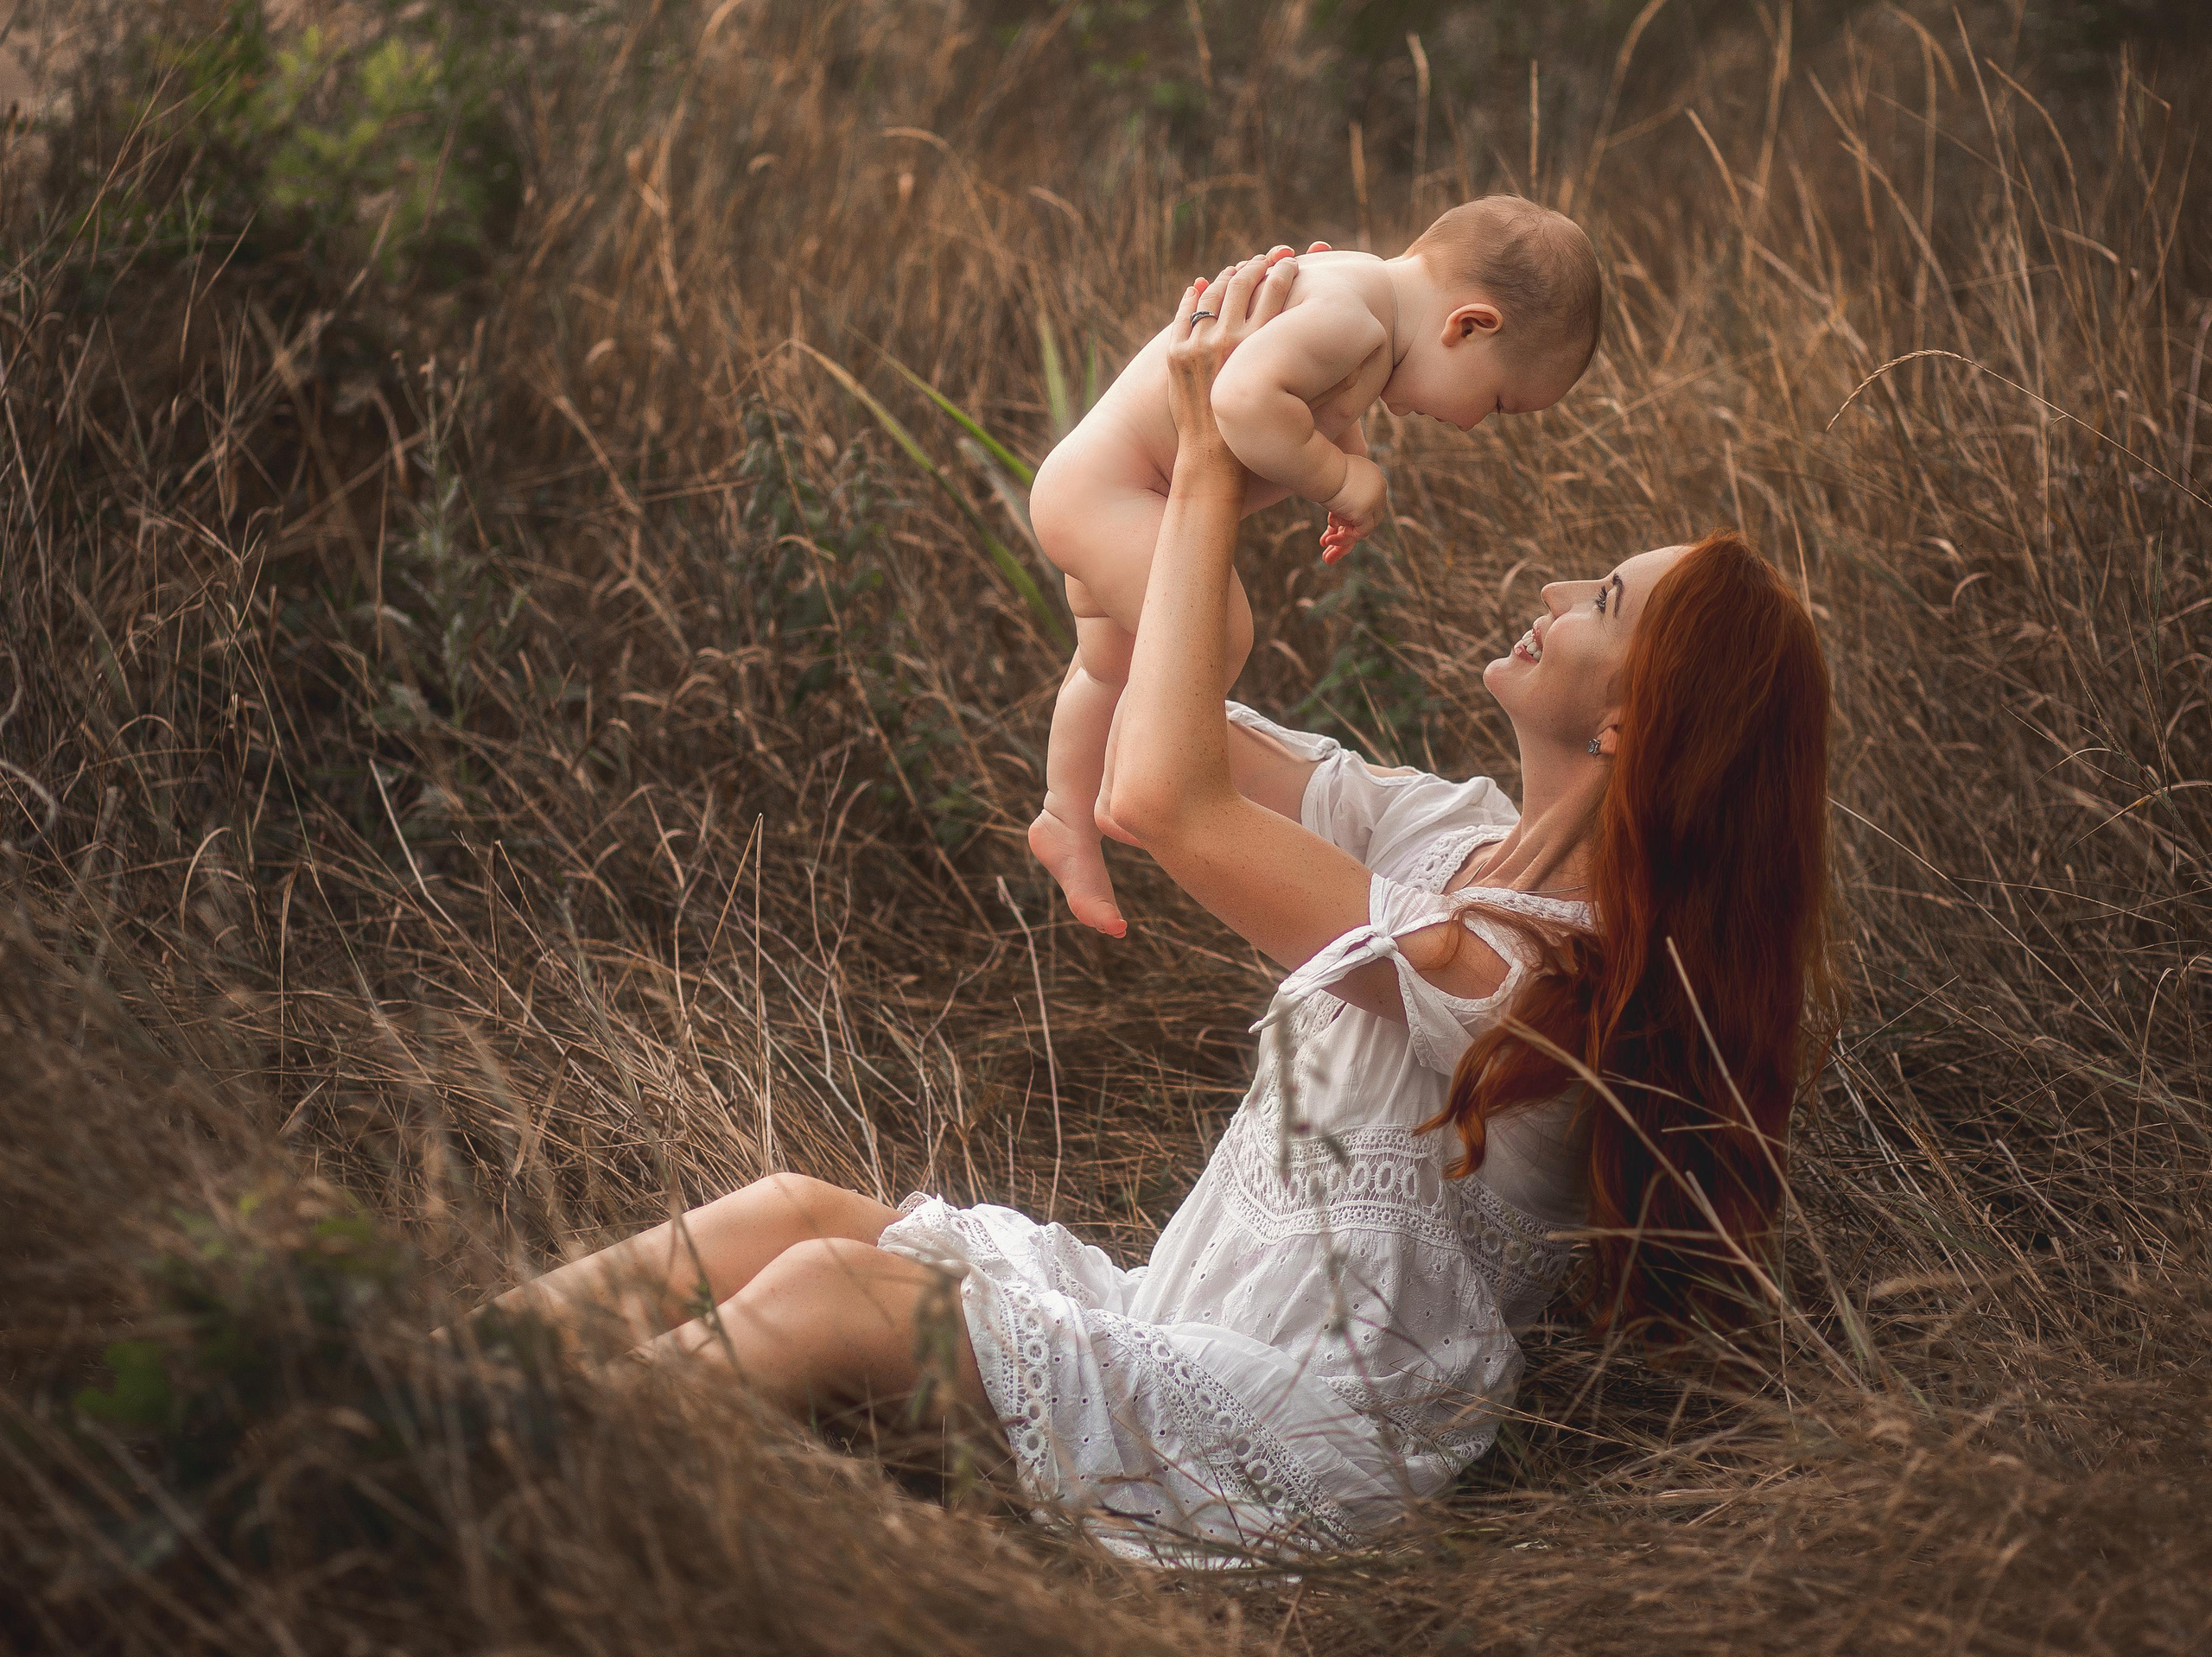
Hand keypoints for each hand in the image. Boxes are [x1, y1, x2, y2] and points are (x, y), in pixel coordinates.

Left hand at [1165, 249, 1301, 448]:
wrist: (1216, 460)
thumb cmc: (1266, 431)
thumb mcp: (1301, 398)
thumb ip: (1321, 373)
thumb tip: (1357, 358)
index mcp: (1263, 345)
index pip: (1276, 288)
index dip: (1284, 270)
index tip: (1291, 262)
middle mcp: (1230, 340)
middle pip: (1243, 283)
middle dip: (1257, 265)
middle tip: (1265, 258)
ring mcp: (1199, 346)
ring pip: (1213, 294)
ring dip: (1226, 276)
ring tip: (1236, 270)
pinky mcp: (1176, 356)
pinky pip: (1184, 314)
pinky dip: (1192, 296)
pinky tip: (1199, 286)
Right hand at [1319, 454, 1385, 562]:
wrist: (1321, 466)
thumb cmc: (1319, 467)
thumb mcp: (1333, 476)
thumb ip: (1339, 488)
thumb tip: (1332, 498)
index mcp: (1373, 475)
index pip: (1366, 500)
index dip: (1348, 513)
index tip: (1331, 523)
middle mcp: (1379, 486)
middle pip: (1369, 514)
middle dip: (1349, 529)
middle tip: (1330, 540)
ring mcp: (1375, 500)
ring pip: (1365, 526)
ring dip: (1345, 538)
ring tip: (1326, 544)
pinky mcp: (1366, 511)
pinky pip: (1360, 533)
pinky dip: (1345, 539)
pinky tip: (1329, 540)